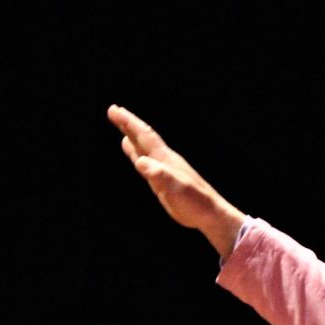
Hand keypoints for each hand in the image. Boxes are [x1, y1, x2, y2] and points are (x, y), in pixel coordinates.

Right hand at [107, 104, 244, 257]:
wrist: (211, 215)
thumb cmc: (196, 203)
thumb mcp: (177, 188)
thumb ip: (160, 174)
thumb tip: (141, 162)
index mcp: (166, 159)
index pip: (145, 136)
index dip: (129, 122)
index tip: (114, 110)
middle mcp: (164, 161)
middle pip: (144, 138)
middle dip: (128, 124)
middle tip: (114, 110)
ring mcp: (164, 171)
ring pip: (145, 150)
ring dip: (133, 138)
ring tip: (122, 127)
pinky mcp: (164, 182)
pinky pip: (147, 165)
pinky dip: (139, 157)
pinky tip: (137, 157)